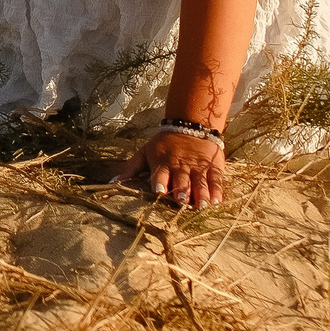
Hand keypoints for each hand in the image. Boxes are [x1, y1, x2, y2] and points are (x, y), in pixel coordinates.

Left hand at [113, 128, 227, 209]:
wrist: (190, 125)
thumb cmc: (164, 144)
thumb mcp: (145, 152)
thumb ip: (130, 168)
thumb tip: (112, 183)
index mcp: (163, 163)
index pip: (160, 174)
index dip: (159, 182)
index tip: (159, 191)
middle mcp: (180, 166)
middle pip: (181, 180)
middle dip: (181, 190)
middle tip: (181, 200)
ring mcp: (198, 167)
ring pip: (199, 182)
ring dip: (200, 194)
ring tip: (201, 205)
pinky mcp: (213, 167)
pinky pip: (215, 180)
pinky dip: (216, 191)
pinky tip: (216, 202)